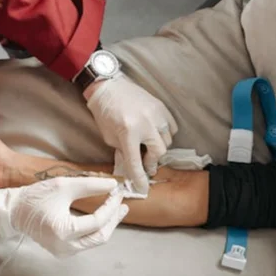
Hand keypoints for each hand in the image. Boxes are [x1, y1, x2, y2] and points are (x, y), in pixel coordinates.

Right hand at [0, 177, 127, 255]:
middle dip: (113, 219)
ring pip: (95, 241)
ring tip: (116, 209)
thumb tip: (113, 185)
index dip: (110, 206)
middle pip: (100, 236)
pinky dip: (96, 230)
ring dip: (107, 225)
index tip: (117, 192)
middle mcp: (65, 247)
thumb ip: (90, 185)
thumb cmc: (36, 197)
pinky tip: (102, 218)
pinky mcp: (64, 252)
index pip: (97, 221)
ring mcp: (64, 252)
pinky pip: (86, 242)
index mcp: (63, 231)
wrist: (15, 212)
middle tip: (123, 204)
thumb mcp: (64, 185)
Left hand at [85, 74, 177, 194]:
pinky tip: (155, 134)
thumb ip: (124, 151)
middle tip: (146, 164)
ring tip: (149, 147)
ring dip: (158, 147)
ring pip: (167, 140)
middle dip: (152, 161)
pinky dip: (165, 134)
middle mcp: (145, 124)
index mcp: (128, 133)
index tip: (143, 188)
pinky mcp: (161, 106)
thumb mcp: (109, 137)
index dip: (140, 178)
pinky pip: (171, 127)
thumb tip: (135, 165)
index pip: (136, 162)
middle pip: (158, 152)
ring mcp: (155, 114)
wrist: (108, 87)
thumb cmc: (105, 113)